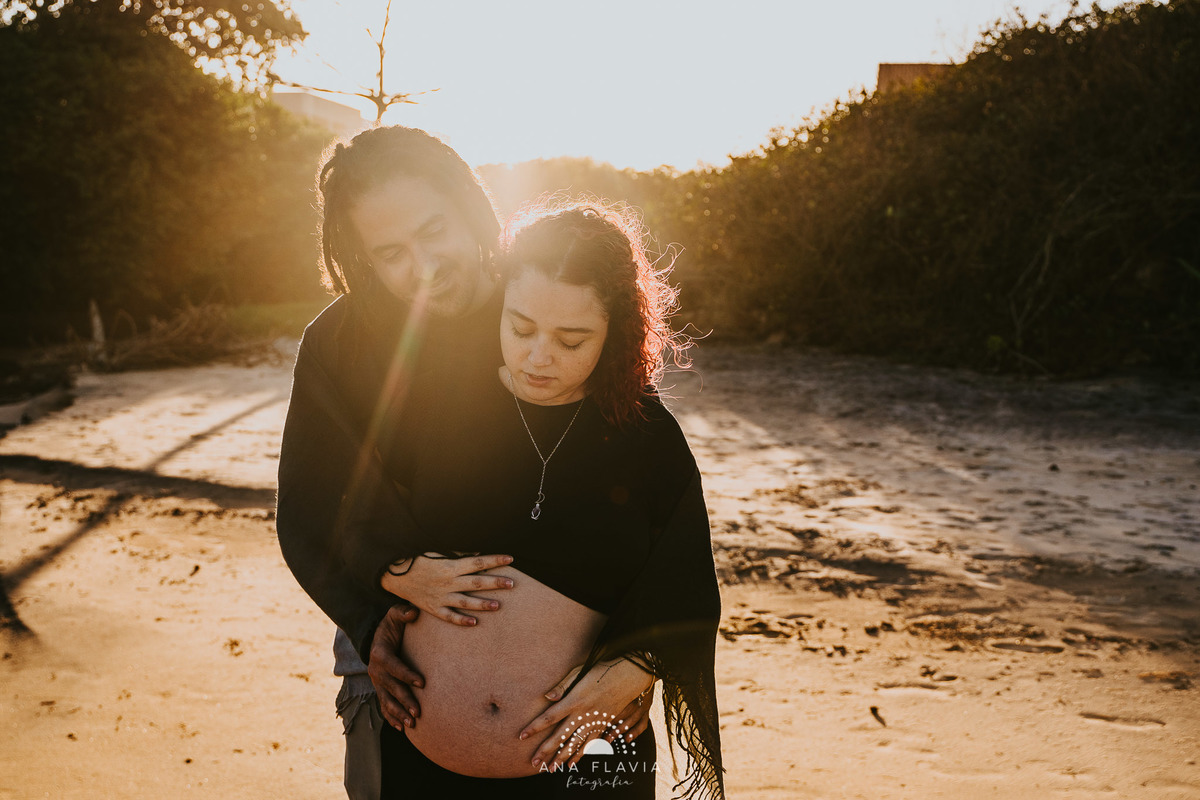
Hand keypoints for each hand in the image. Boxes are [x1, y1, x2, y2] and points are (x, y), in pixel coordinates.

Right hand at [367, 604, 423, 729]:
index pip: (394, 667)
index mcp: (380, 654)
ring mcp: (377, 682)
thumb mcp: (394, 615)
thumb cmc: (390, 625)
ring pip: (386, 701)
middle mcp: (375, 671)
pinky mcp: (380, 689)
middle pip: (391, 688)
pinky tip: (400, 728)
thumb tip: (413, 612)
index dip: (407, 675)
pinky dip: (390, 717)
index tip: (423, 683)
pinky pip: (383, 705)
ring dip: (398, 713)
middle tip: (418, 712)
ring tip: (411, 724)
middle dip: (405, 701)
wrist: (377, 636)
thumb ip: (403, 612)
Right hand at [380, 552, 515, 625]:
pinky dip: (461, 620)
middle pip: (476, 582)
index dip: (494, 560)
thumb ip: (459, 555)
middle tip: (512, 584)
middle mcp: (448, 581)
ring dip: (482, 604)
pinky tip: (474, 623)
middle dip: (495, 583)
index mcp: (451, 565)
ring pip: (465, 601)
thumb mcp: (439, 553)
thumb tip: (479, 555)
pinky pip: (449, 616)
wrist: (395, 576)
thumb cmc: (419, 561)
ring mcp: (441, 596)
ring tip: (498, 606)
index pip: (478, 562)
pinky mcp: (433, 608)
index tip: (510, 559)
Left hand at [519, 658, 655, 771]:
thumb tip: (547, 697)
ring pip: (575, 743)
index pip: (550, 716)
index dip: (535, 727)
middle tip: (534, 762)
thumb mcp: (580, 671)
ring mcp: (594, 721)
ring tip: (550, 769)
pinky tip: (572, 763)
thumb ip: (563, 685)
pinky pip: (590, 743)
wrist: (629, 675)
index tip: (522, 736)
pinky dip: (581, 754)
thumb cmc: (602, 669)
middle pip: (561, 736)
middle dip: (546, 750)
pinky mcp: (604, 724)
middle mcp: (583, 713)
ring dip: (562, 757)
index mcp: (574, 700)